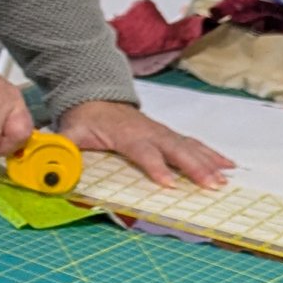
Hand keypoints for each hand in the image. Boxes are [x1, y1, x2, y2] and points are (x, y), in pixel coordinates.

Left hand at [59, 99, 233, 189]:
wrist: (95, 98)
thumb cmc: (83, 120)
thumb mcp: (69, 133)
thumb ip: (64, 148)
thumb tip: (56, 164)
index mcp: (126, 134)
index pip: (143, 152)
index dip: (156, 167)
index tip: (168, 183)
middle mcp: (149, 132)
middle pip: (176, 150)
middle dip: (195, 168)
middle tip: (211, 185)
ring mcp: (161, 132)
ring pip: (189, 147)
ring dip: (208, 163)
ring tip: (224, 179)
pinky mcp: (168, 135)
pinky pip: (192, 144)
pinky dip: (211, 154)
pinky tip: (227, 165)